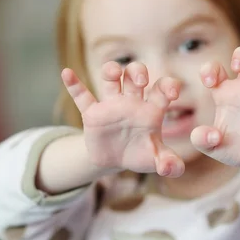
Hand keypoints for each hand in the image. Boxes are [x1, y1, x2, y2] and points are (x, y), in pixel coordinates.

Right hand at [62, 61, 184, 177]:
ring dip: (111, 71)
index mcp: (151, 109)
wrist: (115, 161)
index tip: (173, 93)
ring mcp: (111, 106)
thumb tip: (170, 169)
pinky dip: (73, 85)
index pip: (162, 88)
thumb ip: (170, 164)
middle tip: (141, 81)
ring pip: (110, 78)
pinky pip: (82, 96)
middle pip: (135, 75)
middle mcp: (132, 101)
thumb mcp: (156, 160)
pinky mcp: (92, 114)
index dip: (169, 86)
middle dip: (138, 72)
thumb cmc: (140, 154)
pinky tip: (67, 73)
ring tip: (113, 74)